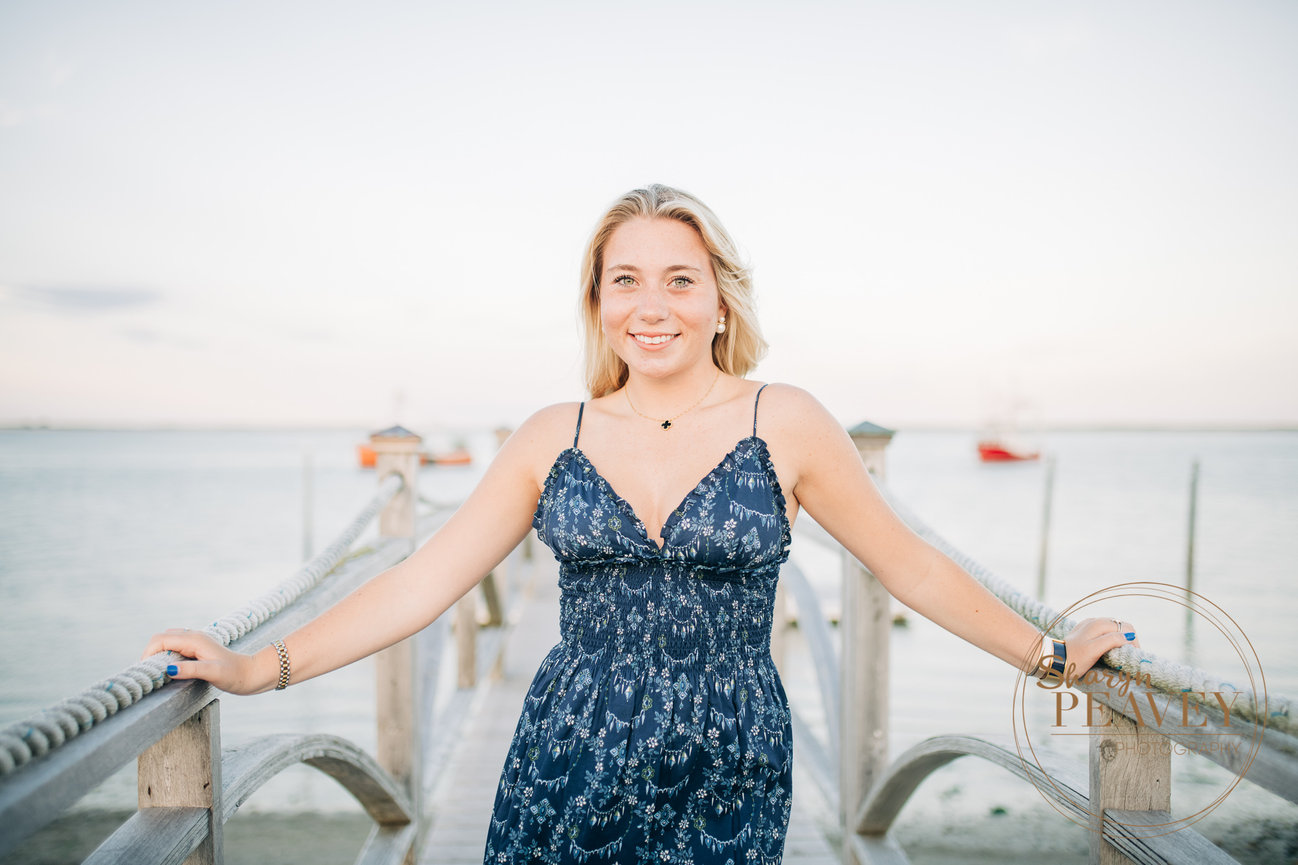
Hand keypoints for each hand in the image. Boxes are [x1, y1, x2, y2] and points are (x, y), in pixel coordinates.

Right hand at [142, 628, 264, 694]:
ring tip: (158, 673)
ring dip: (158, 654)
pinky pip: (176, 647)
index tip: (147, 672)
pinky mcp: (198, 649)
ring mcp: (196, 642)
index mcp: (194, 640)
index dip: (148, 653)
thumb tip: (169, 669)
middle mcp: (193, 637)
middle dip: (151, 653)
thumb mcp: (213, 673)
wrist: (251, 673)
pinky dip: (167, 656)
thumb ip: (191, 670)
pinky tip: (171, 670)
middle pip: (161, 638)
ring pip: (168, 642)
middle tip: (150, 674)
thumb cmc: (234, 674)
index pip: (160, 640)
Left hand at [1062, 617, 1140, 677]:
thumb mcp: (1093, 650)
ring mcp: (1090, 625)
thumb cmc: (1074, 658)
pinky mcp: (1085, 630)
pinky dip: (1111, 638)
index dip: (1133, 641)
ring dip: (1121, 638)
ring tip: (1120, 653)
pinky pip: (1105, 631)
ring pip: (1114, 628)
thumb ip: (1111, 640)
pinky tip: (1108, 648)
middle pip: (1121, 626)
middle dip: (1129, 639)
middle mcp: (1095, 621)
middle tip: (1128, 655)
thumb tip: (1128, 636)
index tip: (1133, 655)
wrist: (1054, 659)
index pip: (1126, 628)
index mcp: (1098, 624)